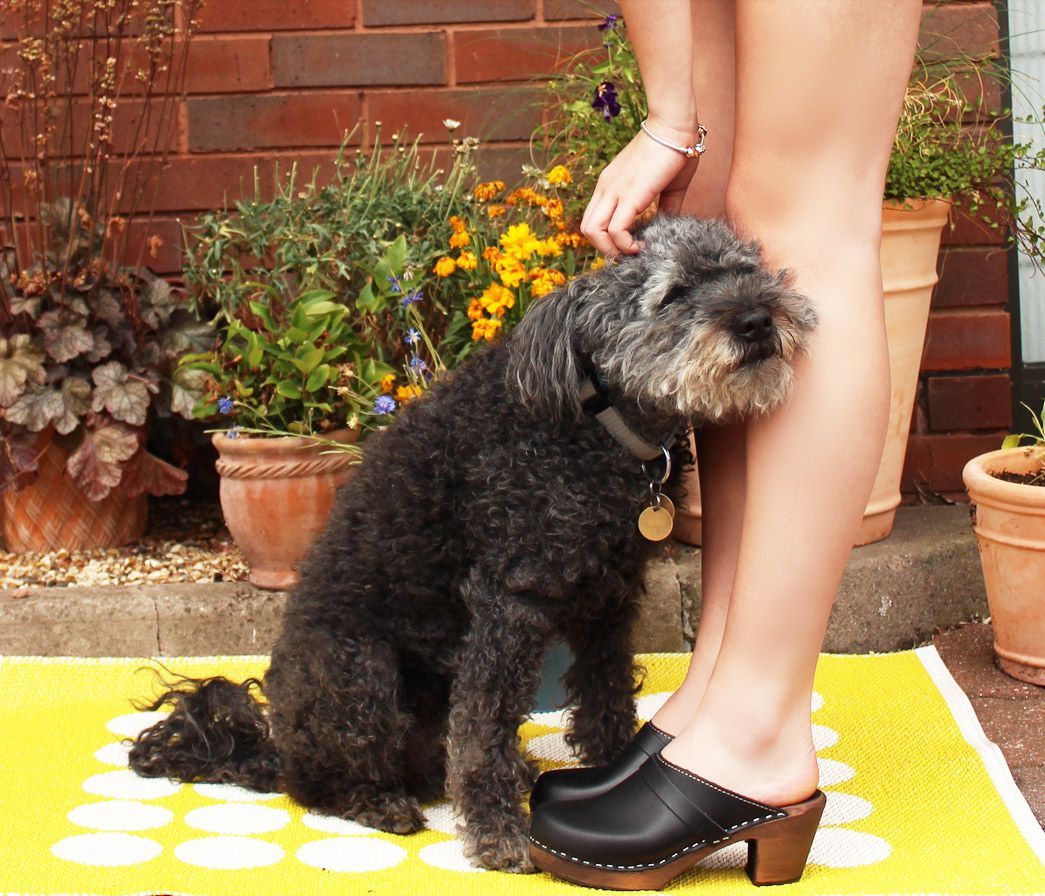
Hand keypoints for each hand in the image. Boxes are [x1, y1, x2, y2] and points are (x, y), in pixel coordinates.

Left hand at [580, 125, 700, 256]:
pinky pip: (616, 230)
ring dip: (611, 249)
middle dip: (605, 248)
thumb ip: (665, 207)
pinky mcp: (629, 196)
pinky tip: (641, 246)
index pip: (593, 218)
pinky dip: (625, 245)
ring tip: (633, 252)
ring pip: (593, 232)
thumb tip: (669, 226)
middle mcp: (606, 188)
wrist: (675, 125)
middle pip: (586, 229)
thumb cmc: (675, 149)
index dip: (606, 238)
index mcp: (610, 184)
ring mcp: (614, 191)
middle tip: (627, 253)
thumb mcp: (666, 185)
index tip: (627, 245)